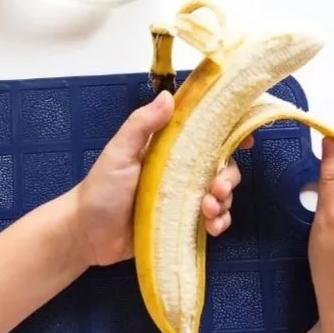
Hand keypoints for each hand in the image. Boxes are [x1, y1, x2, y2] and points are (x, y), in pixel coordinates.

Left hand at [72, 91, 246, 265]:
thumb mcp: (119, 153)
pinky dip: (220, 222)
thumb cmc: (101, 189)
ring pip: (221, 193)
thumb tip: (168, 96)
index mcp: (167, 147)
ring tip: (208, 211)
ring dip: (224, 200)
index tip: (245, 139)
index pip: (204, 132)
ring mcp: (183, 197)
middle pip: (221, 164)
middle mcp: (180, 169)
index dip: (228, 132)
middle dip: (228, 175)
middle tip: (217, 188)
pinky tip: (212, 227)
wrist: (88, 235)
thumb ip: (142, 125)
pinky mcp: (183, 222)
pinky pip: (213, 219)